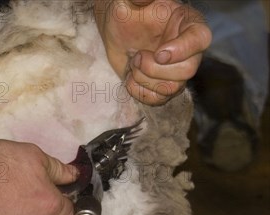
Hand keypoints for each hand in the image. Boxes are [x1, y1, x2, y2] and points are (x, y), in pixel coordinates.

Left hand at [95, 0, 211, 104]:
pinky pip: (158, 100)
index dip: (182, 50)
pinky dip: (140, 93)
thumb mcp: (130, 1)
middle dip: (154, 69)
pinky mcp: (162, 85)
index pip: (201, 39)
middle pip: (187, 71)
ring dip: (145, 80)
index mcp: (188, 23)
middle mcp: (188, 50)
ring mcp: (176, 70)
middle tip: (137, 56)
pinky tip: (130, 78)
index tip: (159, 53)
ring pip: (171, 89)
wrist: (116, 30)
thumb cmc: (128, 11)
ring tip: (133, 64)